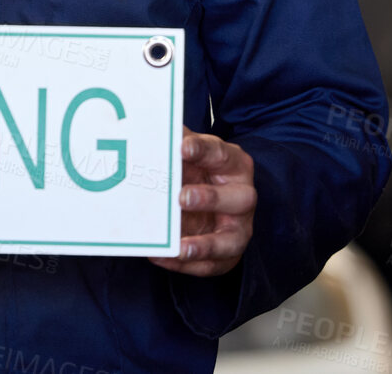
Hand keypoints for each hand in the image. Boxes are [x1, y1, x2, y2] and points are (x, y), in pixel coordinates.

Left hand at [148, 129, 254, 276]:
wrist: (210, 204)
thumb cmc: (198, 174)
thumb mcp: (188, 154)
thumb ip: (174, 142)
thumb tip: (149, 125)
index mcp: (233, 165)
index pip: (221, 154)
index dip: (202, 151)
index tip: (182, 148)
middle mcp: (242, 197)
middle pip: (240, 198)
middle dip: (211, 198)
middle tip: (181, 197)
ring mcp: (238, 228)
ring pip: (231, 240)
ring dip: (205, 245)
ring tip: (179, 246)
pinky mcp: (227, 255)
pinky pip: (211, 265)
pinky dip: (187, 265)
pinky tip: (163, 257)